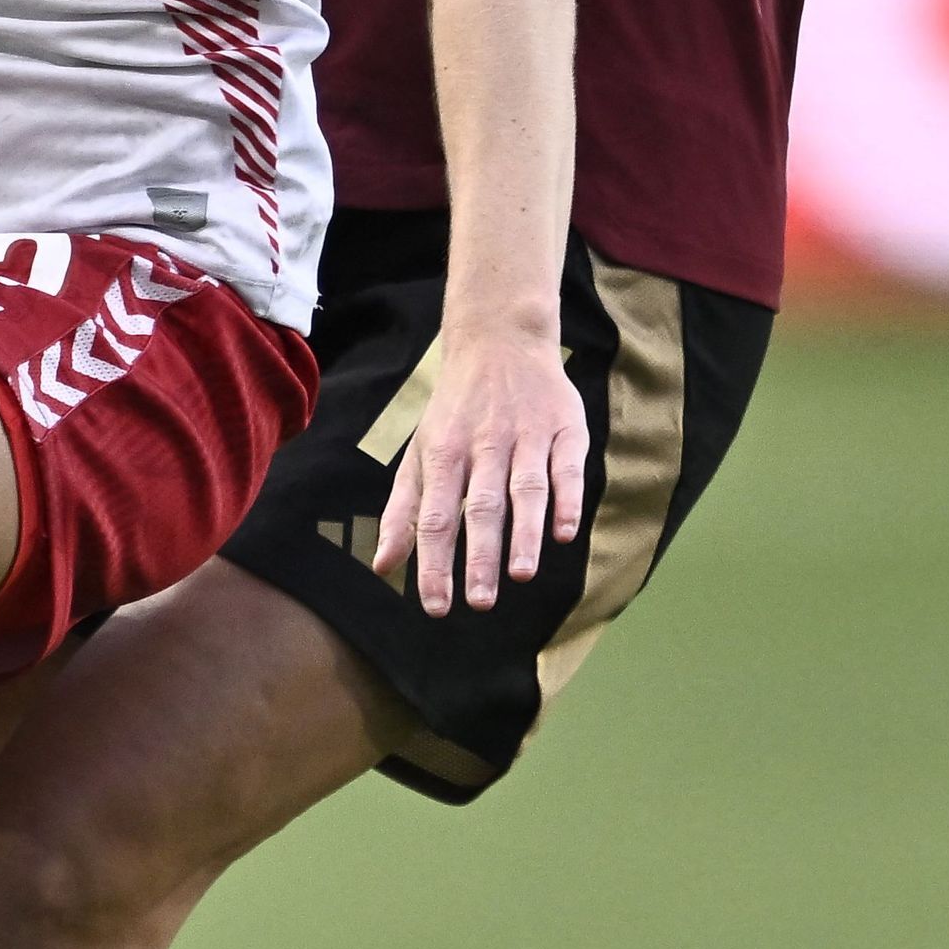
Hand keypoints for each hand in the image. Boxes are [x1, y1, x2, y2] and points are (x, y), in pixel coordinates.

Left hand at [371, 328, 586, 617]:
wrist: (499, 341)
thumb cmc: (455, 413)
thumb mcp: (420, 454)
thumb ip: (403, 511)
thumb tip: (382, 565)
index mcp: (444, 455)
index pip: (436, 518)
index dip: (435, 564)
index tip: (437, 607)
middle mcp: (484, 446)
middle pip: (481, 507)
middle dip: (480, 557)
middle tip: (481, 603)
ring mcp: (527, 436)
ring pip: (524, 489)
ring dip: (524, 533)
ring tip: (520, 574)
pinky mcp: (564, 428)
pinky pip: (566, 468)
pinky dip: (566, 500)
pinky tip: (564, 533)